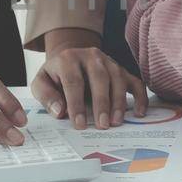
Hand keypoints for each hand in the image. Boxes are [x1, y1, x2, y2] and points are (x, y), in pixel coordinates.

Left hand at [33, 28, 147, 130]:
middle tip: (102, 125)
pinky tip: (140, 112)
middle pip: (99, 78)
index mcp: (68, 58)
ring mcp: (108, 61)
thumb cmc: (55, 76)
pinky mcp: (121, 69)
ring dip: (119, 102)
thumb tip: (60, 111)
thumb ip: (46, 96)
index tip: (79, 124)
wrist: (70, 59)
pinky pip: (134, 81)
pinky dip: (140, 96)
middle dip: (101, 103)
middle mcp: (90, 56)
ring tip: (116, 122)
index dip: (76, 104)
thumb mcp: (41, 83)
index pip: (73, 81)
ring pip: (118, 78)